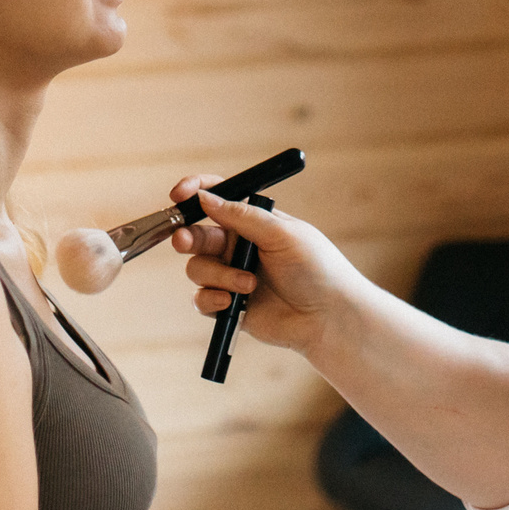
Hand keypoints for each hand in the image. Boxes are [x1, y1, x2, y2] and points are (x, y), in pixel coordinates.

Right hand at [169, 179, 363, 355]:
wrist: (328, 317)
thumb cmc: (316, 268)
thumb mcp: (282, 233)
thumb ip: (242, 216)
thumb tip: (207, 197)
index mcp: (252, 222)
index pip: (218, 198)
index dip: (196, 192)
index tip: (179, 195)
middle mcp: (238, 247)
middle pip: (197, 235)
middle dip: (187, 236)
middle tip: (184, 240)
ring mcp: (231, 276)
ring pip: (197, 269)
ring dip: (218, 276)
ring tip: (248, 285)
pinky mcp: (229, 306)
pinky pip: (201, 299)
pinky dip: (211, 299)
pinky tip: (232, 303)